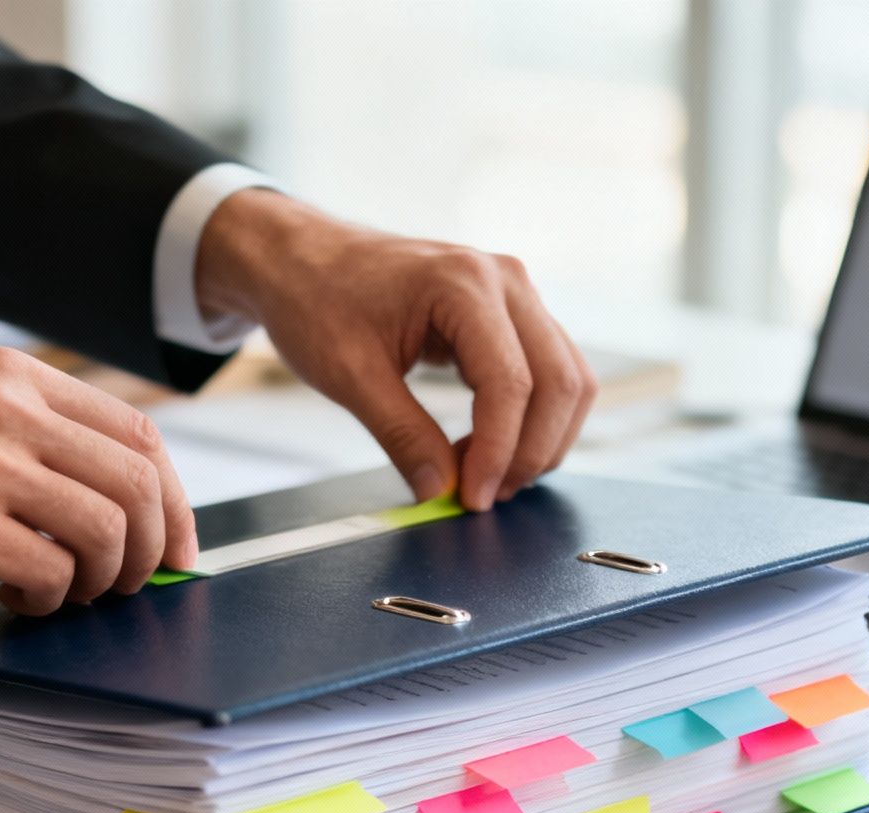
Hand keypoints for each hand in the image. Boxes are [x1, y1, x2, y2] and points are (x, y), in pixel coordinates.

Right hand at [0, 346, 196, 614]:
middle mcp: (8, 410)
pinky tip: (18, 593)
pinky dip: (52, 595)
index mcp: (12, 376)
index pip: (137, 432)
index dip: (172, 497)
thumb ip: (24, 428)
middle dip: (154, 547)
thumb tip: (106, 488)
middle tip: (133, 583)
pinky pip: (55, 571)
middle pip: (140, 483)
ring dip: (104, 578)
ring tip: (66, 591)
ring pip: (109, 530)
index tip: (175, 542)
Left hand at [195, 191, 596, 510]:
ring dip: (540, 439)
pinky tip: (485, 446)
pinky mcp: (510, 312)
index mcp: (463, 284)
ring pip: (567, 379)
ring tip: (485, 476)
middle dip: (530, 452)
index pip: (510, 383)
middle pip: (559, 382)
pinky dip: (531, 418)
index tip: (471, 498)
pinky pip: (549, 371)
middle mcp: (504, 280)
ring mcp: (514, 293)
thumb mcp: (349, 376)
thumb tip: (440, 491)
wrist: (301, 258)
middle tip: (485, 496)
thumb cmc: (316, 298)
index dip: (498, 452)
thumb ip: (402, 436)